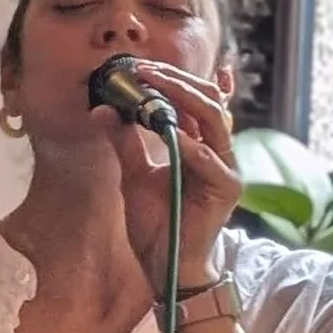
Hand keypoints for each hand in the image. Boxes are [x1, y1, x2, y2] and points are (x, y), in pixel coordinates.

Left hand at [110, 59, 240, 298]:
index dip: (168, 79)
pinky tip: (171, 132)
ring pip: (214, 119)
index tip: (136, 67)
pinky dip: (190, 144)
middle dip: (174, 81)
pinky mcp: (228, 189)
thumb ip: (125, 144)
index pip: (193, 99)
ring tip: (152, 84)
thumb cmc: (157, 223)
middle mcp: (218, 150)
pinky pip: (210, 159)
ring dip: (182, 98)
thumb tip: (104, 109)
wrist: (167, 266)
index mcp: (200, 143)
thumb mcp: (133, 176)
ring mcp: (227, 167)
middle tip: (142, 69)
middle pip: (207, 99)